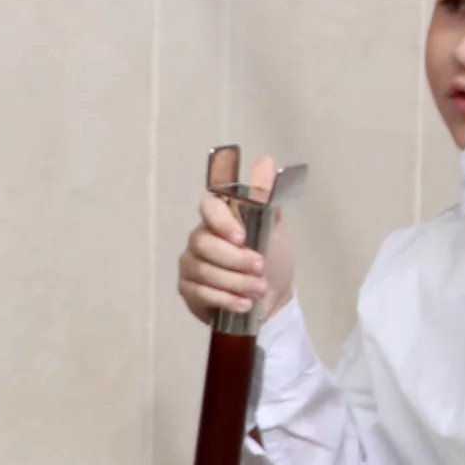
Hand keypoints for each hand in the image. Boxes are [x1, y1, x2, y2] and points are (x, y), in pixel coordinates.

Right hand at [176, 159, 291, 323]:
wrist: (274, 299)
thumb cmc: (274, 260)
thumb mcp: (276, 228)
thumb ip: (266, 198)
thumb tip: (265, 160)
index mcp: (222, 219)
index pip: (209, 207)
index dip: (221, 221)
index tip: (242, 237)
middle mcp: (201, 238)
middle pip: (203, 243)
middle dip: (234, 259)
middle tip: (260, 268)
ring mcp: (191, 264)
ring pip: (203, 270)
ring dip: (235, 282)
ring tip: (258, 290)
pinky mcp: (188, 289)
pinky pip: (199, 292)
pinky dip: (224, 298)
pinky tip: (242, 304)